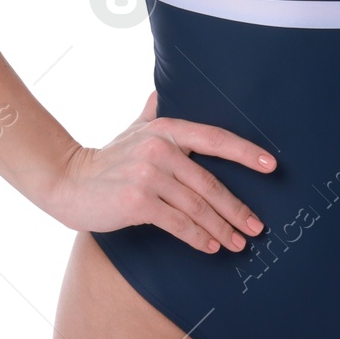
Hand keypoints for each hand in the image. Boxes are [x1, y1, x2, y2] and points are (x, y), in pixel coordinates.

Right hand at [46, 91, 275, 253]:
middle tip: (257, 227)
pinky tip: (211, 247)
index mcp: (165, 128)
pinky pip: (177, 223)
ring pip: (197, 206)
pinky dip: (198, 238)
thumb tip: (160, 91)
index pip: (215, 138)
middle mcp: (160, 149)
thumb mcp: (132, 130)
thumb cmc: (107, 159)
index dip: (245, 152)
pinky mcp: (137, 202)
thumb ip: (151, 112)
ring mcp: (148, 176)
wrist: (68, 182)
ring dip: (222, 229)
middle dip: (237, 209)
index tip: (272, 166)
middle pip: (210, 182)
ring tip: (239, 243)